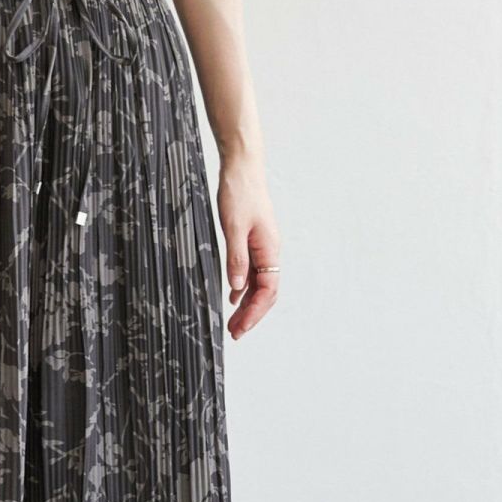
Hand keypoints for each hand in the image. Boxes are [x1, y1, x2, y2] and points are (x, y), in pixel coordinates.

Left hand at [217, 156, 280, 339]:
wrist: (241, 168)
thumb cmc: (240, 193)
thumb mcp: (233, 227)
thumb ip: (236, 258)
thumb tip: (237, 288)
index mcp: (269, 250)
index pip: (267, 291)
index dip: (254, 313)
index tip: (240, 328)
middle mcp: (268, 252)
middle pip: (265, 293)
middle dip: (251, 315)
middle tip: (234, 333)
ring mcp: (261, 247)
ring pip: (257, 285)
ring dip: (246, 305)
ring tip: (232, 322)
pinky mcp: (251, 242)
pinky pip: (250, 272)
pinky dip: (242, 288)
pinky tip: (232, 298)